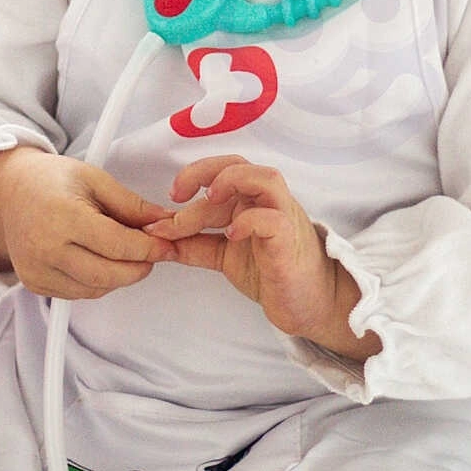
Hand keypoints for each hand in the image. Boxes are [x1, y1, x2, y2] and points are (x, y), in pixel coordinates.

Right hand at [0, 147, 176, 300]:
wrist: (9, 192)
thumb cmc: (50, 181)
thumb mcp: (95, 178)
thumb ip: (131, 205)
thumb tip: (165, 223)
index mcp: (62, 215)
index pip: (117, 244)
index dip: (149, 248)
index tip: (167, 245)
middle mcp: (45, 247)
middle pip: (108, 275)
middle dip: (139, 268)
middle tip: (153, 254)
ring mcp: (37, 270)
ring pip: (95, 289)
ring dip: (119, 276)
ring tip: (122, 251)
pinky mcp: (34, 283)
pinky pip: (78, 293)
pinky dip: (98, 282)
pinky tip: (98, 259)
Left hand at [144, 156, 379, 360]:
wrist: (311, 304)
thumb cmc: (273, 273)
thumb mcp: (225, 257)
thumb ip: (196, 245)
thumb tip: (159, 240)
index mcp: (251, 201)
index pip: (221, 171)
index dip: (192, 176)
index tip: (169, 199)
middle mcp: (268, 202)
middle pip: (238, 166)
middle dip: (201, 174)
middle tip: (176, 198)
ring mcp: (283, 218)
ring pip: (264, 178)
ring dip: (231, 181)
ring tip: (208, 198)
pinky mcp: (289, 242)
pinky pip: (273, 219)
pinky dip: (249, 220)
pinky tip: (231, 234)